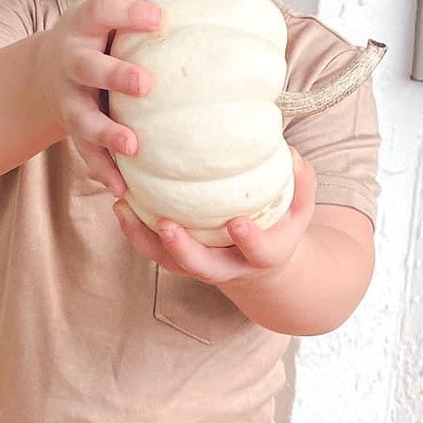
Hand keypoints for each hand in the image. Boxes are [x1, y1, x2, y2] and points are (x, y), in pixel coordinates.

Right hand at [36, 0, 172, 193]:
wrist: (45, 71)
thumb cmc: (93, 32)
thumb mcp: (105, 2)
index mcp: (84, 24)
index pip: (103, 11)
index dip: (129, 13)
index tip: (161, 17)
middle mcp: (72, 61)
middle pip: (89, 68)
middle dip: (115, 75)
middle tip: (146, 84)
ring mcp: (69, 99)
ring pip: (83, 118)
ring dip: (106, 132)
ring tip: (132, 145)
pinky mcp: (71, 129)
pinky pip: (86, 153)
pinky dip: (103, 171)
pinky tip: (123, 189)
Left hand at [112, 151, 318, 283]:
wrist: (259, 267)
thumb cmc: (278, 229)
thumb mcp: (299, 211)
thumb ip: (302, 185)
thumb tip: (293, 155)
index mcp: (261, 257)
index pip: (258, 253)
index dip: (249, 241)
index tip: (238, 223)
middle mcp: (226, 268)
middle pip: (201, 268)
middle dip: (183, 250)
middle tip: (168, 226)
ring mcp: (198, 266)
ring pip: (167, 261)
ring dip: (143, 239)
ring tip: (124, 209)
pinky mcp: (177, 260)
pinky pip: (152, 249)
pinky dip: (134, 229)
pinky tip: (120, 203)